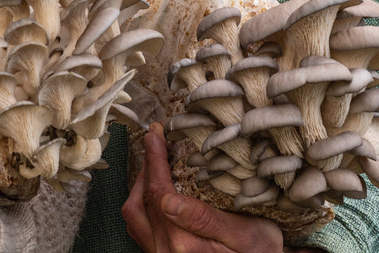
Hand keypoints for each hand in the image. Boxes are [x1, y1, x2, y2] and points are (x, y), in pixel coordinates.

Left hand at [123, 123, 286, 252]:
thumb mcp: (244, 234)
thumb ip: (204, 219)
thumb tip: (168, 201)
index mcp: (184, 243)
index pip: (158, 193)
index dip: (154, 160)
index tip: (156, 136)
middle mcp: (165, 251)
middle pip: (140, 202)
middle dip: (146, 168)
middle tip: (156, 143)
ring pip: (135, 215)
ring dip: (140, 186)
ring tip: (155, 163)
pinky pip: (140, 227)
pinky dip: (143, 203)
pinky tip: (156, 190)